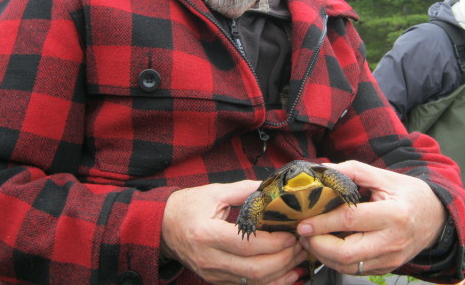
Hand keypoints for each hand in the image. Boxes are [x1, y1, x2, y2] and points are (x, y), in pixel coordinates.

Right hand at [162, 181, 306, 283]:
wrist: (163, 226)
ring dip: (281, 272)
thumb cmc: (188, 206)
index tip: (292, 233)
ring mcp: (212, 273)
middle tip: (301, 245)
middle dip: (284, 259)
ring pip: (253, 282)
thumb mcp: (215, 192)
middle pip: (254, 269)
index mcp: (207, 234)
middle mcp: (209, 258)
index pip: (247, 244)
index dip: (274, 242)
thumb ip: (246, 190)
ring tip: (299, 257)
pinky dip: (270, 282)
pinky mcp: (215, 280)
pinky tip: (287, 274)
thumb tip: (274, 188)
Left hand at [296, 160, 445, 275]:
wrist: (436, 216)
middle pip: (347, 253)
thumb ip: (352, 171)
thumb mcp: (383, 176)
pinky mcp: (387, 268)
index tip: (303, 222)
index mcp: (394, 214)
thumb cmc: (408, 193)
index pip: (350, 220)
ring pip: (348, 266)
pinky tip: (326, 247)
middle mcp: (393, 241)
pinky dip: (336, 261)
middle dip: (318, 245)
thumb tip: (321, 171)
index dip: (322, 222)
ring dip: (323, 256)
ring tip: (310, 240)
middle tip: (303, 233)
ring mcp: (391, 259)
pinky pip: (356, 270)